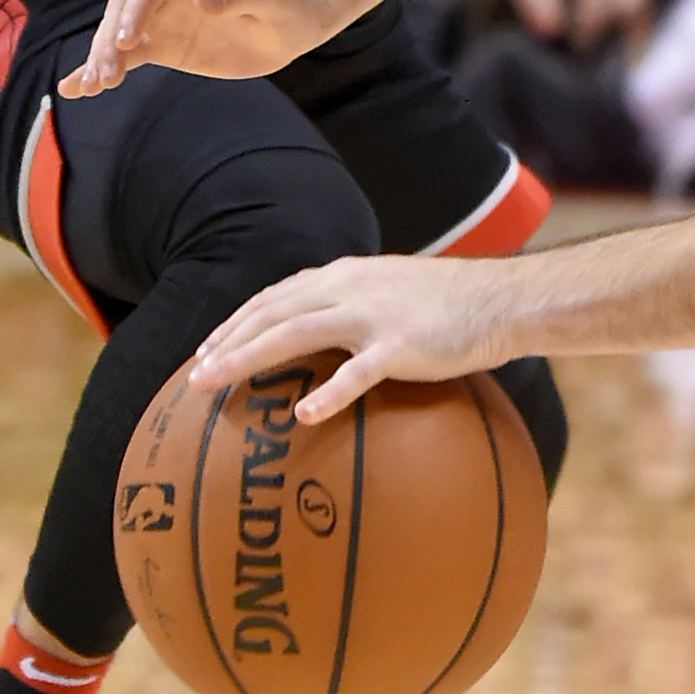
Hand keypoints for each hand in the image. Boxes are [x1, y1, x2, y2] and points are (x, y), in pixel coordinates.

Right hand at [62, 0, 334, 97]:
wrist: (294, 24)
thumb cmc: (287, 5)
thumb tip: (203, 0)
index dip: (136, 11)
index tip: (127, 41)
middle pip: (125, 10)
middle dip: (110, 40)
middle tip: (105, 75)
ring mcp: (163, 19)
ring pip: (118, 34)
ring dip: (101, 58)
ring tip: (90, 88)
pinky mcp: (163, 45)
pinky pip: (126, 57)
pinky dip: (102, 70)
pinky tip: (77, 89)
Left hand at [191, 255, 506, 420]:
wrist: (500, 299)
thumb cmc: (450, 303)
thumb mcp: (391, 291)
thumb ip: (354, 306)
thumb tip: (324, 336)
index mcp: (344, 276)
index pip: (276, 296)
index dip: (237, 321)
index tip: (207, 348)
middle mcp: (349, 288)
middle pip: (273, 313)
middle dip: (227, 342)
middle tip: (194, 377)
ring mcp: (373, 316)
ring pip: (296, 333)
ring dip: (250, 358)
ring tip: (217, 385)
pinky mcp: (401, 345)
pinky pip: (358, 373)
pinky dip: (328, 394)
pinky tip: (303, 417)